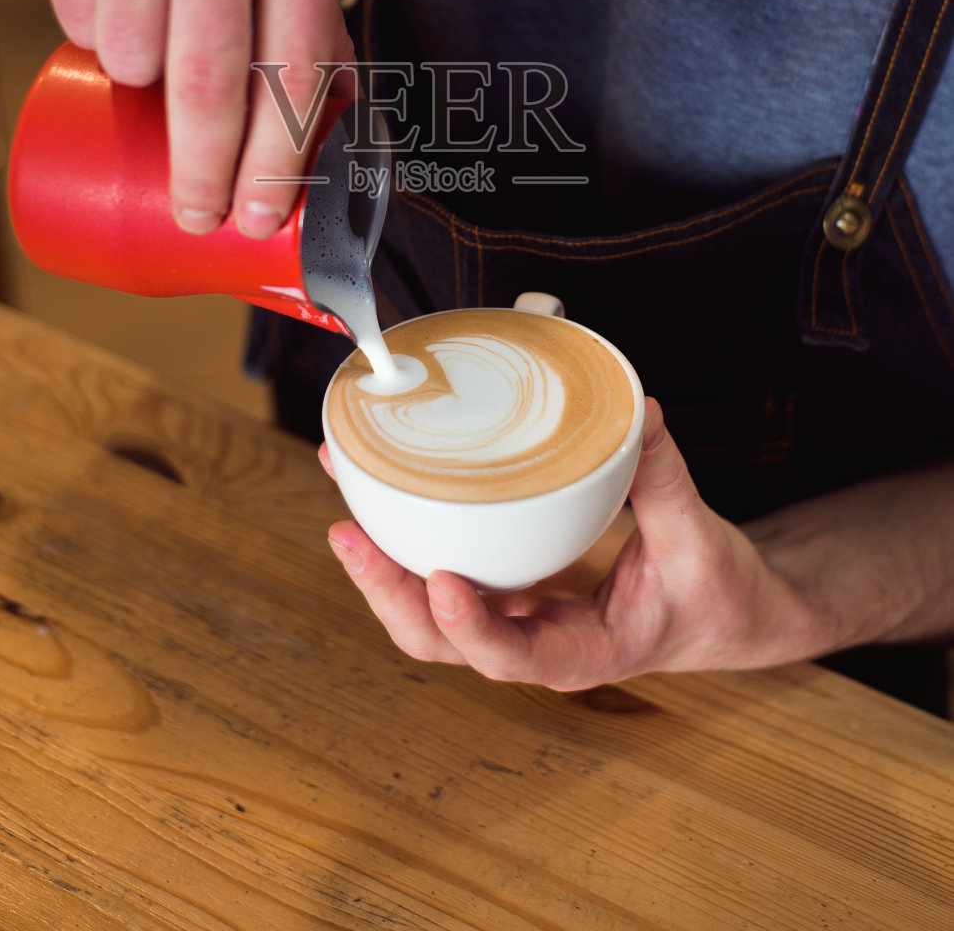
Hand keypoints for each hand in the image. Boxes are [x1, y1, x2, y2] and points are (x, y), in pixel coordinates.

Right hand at [24, 0, 352, 235]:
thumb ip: (319, 10)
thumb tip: (346, 123)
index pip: (295, 67)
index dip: (279, 158)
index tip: (263, 215)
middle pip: (209, 87)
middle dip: (204, 172)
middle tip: (198, 216)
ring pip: (134, 61)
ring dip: (143, 78)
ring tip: (158, 20)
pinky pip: (79, 24)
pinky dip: (97, 31)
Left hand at [320, 400, 815, 689]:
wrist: (725, 612)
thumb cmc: (714, 595)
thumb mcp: (699, 541)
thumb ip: (663, 478)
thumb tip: (640, 412)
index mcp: (583, 653)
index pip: (511, 658)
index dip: (470, 627)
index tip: (442, 581)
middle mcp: (533, 642)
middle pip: (440, 640)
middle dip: (388, 591)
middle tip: (349, 534)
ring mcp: (513, 617)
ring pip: (427, 613)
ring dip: (382, 567)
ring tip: (345, 509)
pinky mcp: (507, 586)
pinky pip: (445, 571)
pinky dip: (407, 541)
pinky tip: (380, 495)